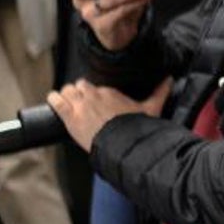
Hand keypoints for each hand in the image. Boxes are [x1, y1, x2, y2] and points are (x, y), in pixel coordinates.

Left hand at [47, 77, 170, 152]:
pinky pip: (56, 102)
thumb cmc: (135, 126)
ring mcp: (80, 105)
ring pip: (67, 91)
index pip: (95, 85)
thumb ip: (160, 92)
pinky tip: (52, 100)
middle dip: (79, 92)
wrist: (121, 143)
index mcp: (109, 91)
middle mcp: (93, 94)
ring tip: (67, 102)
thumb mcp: (151, 108)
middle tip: (81, 102)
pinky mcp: (69, 116)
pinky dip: (53, 99)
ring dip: (66, 95)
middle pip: (80, 85)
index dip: (94, 92)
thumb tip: (170, 79)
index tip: (96, 100)